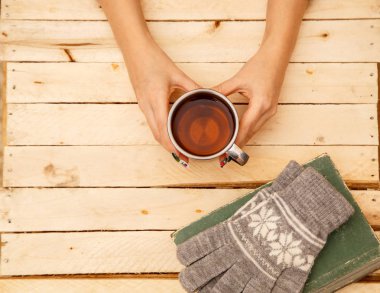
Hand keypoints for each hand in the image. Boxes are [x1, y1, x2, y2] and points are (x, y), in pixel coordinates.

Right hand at [124, 40, 198, 166]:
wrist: (134, 49)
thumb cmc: (153, 60)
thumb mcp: (176, 74)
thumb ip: (192, 87)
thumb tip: (207, 95)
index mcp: (156, 100)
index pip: (163, 130)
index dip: (172, 145)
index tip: (182, 155)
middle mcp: (147, 106)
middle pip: (157, 135)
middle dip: (169, 148)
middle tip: (183, 157)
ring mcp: (142, 105)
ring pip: (153, 130)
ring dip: (164, 141)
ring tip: (177, 148)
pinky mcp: (142, 102)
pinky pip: (151, 122)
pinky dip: (160, 131)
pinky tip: (168, 133)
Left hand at [214, 47, 286, 159]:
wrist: (277, 56)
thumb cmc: (261, 65)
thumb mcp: (238, 79)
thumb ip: (222, 90)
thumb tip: (206, 95)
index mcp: (261, 104)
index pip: (245, 129)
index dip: (235, 141)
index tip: (225, 151)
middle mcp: (268, 110)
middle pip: (251, 133)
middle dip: (237, 144)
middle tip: (223, 154)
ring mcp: (271, 110)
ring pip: (255, 130)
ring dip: (243, 138)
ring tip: (229, 147)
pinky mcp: (271, 108)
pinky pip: (258, 124)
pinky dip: (248, 130)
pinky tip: (239, 134)